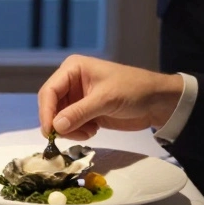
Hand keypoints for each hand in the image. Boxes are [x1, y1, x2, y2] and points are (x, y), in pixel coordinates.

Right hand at [38, 54, 184, 140]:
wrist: (157, 102)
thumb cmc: (134, 90)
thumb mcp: (105, 99)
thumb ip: (79, 112)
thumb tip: (55, 127)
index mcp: (73, 69)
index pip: (49, 91)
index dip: (46, 112)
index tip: (50, 131)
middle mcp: (71, 82)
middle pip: (51, 106)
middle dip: (60, 123)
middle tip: (73, 135)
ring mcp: (77, 98)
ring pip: (59, 119)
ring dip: (71, 130)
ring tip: (90, 132)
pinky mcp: (85, 112)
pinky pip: (71, 125)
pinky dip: (78, 132)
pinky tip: (94, 130)